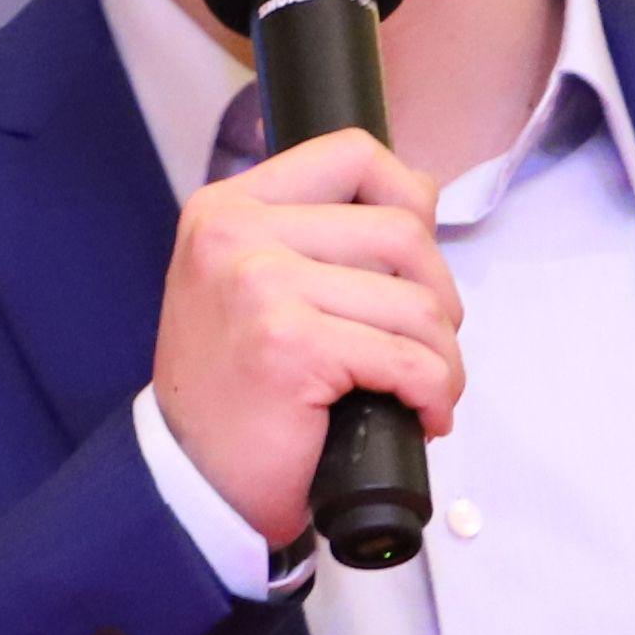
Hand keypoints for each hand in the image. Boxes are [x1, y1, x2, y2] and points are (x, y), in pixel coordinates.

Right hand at [156, 122, 461, 553]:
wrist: (191, 482)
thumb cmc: (233, 391)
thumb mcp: (255, 285)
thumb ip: (320, 233)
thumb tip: (420, 191)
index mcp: (228, 206)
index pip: (351, 153)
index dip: (408, 199)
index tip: (413, 262)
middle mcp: (236, 234)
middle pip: (401, 231)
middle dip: (438, 298)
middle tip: (423, 347)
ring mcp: (260, 285)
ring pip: (415, 302)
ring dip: (442, 356)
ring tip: (424, 390)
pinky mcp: (290, 345)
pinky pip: (408, 359)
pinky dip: (435, 393)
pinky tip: (422, 416)